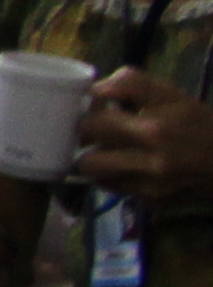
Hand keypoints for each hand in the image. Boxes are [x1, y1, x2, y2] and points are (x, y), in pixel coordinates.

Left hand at [69, 66, 212, 202]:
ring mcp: (150, 187)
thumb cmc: (200, 125)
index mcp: (153, 130)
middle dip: (86, 142)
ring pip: (94, 176)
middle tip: (95, 134)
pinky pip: (115, 188)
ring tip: (109, 152)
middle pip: (87, 158)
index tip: (93, 114)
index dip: (87, 116)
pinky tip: (130, 167)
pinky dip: (115, 177)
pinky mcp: (153, 202)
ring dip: (96, 163)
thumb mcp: (173, 96)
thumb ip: (132, 84)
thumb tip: (96, 89)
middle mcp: (149, 162)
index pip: (93, 124)